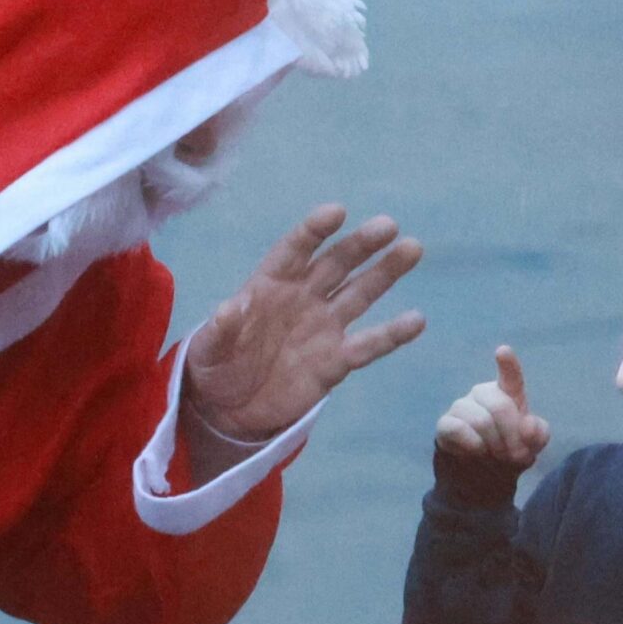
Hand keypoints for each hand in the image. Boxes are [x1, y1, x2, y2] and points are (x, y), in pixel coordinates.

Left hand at [184, 205, 425, 440]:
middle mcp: (302, 298)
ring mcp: (322, 328)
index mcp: (269, 285)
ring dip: (384, 273)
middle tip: (388, 226)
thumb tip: (232, 308)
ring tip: (411, 250)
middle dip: (360, 245)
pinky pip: (367, 345)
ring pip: (359, 294)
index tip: (336, 213)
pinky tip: (416, 320)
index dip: (314, 232)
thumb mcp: (206, 351)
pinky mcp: (335, 362)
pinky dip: (392, 335)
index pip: (295, 251)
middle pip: (335, 264)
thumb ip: (220, 329)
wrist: (228, 410)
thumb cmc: (214, 367)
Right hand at [436, 345, 551, 470]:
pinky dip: (473, 446)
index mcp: (506, 394)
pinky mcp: (444, 424)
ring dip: (494, 445)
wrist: (480, 481)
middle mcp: (482, 394)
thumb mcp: (530, 447)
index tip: (503, 352)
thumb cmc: (507, 455)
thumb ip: (538, 434)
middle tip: (514, 456)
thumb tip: (527, 425)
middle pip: (500, 406)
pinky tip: (475, 453)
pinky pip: (458, 429)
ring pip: (480, 421)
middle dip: (511, 436)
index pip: (510, 376)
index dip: (508, 364)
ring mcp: (461, 407)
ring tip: (496, 457)